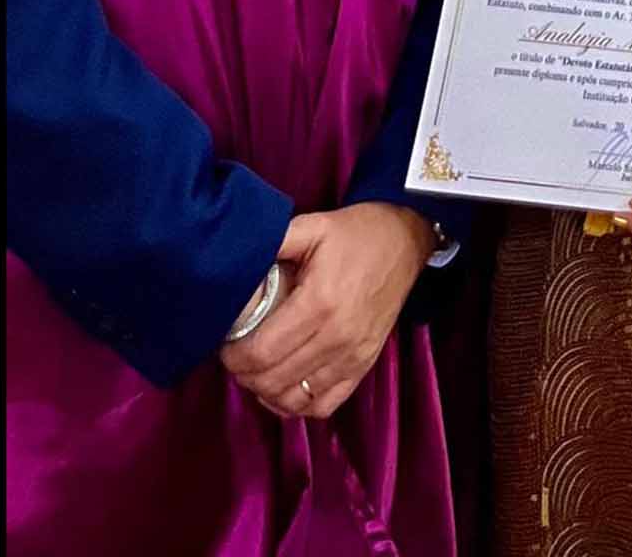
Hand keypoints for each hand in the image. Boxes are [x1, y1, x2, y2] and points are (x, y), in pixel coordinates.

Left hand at [219, 203, 434, 419]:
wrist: (405, 242)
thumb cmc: (356, 234)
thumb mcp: (312, 226)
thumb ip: (273, 240)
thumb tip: (236, 254)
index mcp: (319, 303)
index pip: (262, 352)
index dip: (234, 357)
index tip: (225, 346)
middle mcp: (337, 336)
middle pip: (274, 380)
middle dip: (244, 375)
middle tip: (236, 358)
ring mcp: (354, 355)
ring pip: (296, 399)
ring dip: (267, 391)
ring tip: (257, 372)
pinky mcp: (365, 365)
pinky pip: (325, 405)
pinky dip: (299, 404)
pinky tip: (285, 387)